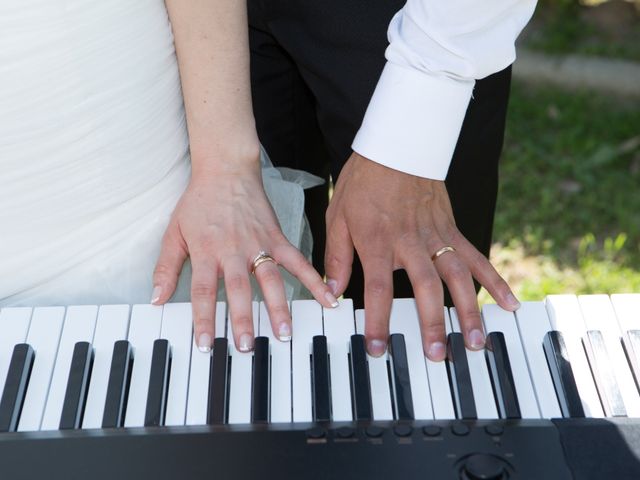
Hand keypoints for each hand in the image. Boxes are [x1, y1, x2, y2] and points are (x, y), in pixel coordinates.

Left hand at [151, 161, 337, 352]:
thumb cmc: (199, 202)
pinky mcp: (278, 238)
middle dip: (243, 319)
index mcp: (207, 251)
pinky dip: (314, 281)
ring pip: (270, 280)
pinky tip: (328, 299)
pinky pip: (298, 262)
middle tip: (248, 346)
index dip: (204, 319)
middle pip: (238, 289)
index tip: (206, 344)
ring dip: (278, 308)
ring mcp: (259, 245)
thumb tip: (157, 298)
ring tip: (284, 333)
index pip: (203, 291)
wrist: (226, 170)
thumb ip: (166, 267)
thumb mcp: (174, 233)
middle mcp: (234, 250)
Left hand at [324, 152, 519, 360]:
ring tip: (474, 342)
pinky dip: (494, 281)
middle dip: (432, 324)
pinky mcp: (452, 229)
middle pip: (426, 288)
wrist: (396, 144)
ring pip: (457, 277)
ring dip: (468, 311)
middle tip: (436, 356)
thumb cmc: (363, 181)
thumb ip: (336, 257)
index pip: (378, 289)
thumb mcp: (337, 216)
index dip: (378, 321)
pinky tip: (508, 304)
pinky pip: (476, 257)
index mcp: (378, 241)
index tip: (378, 349)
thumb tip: (331, 292)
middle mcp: (411, 242)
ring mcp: (436, 236)